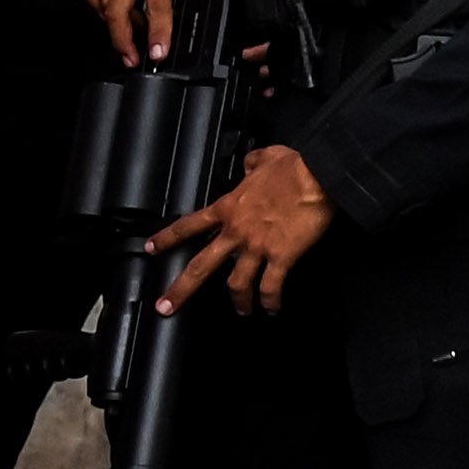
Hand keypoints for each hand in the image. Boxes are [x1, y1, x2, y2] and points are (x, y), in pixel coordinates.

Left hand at [144, 144, 328, 317]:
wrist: (318, 175)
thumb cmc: (295, 166)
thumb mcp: (265, 157)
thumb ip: (252, 163)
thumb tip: (251, 164)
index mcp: (228, 208)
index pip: (189, 226)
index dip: (167, 239)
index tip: (150, 249)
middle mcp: (236, 231)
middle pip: (200, 267)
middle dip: (180, 290)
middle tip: (166, 307)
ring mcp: (257, 247)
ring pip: (236, 283)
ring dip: (237, 301)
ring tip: (241, 311)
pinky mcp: (282, 256)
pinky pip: (271, 285)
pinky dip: (271, 300)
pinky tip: (272, 308)